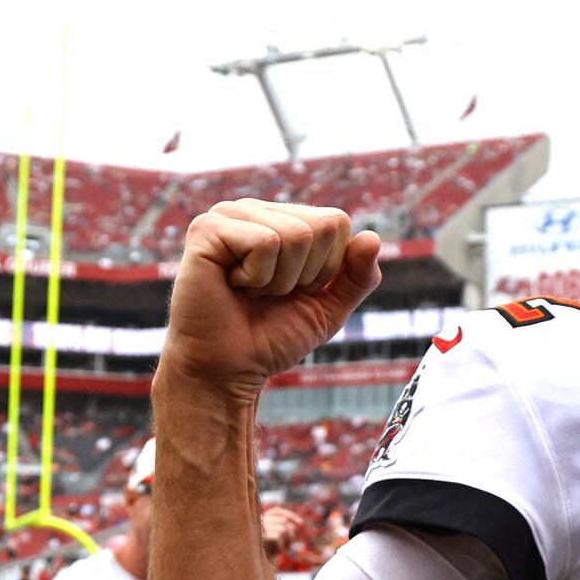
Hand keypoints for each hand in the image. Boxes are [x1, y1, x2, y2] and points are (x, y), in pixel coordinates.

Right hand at [161, 200, 381, 392]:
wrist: (228, 370)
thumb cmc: (271, 337)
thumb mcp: (329, 309)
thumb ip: (357, 277)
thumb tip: (372, 238)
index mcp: (282, 220)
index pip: (337, 221)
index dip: (327, 267)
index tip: (294, 290)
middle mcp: (256, 210)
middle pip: (323, 225)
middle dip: (307, 274)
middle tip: (270, 293)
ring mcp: (229, 215)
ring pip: (296, 234)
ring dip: (280, 280)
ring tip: (250, 291)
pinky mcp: (207, 229)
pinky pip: (265, 243)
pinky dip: (258, 278)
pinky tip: (232, 286)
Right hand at [260, 506, 303, 556]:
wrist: (252, 564)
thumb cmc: (265, 552)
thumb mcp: (276, 539)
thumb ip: (285, 529)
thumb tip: (300, 523)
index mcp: (259, 520)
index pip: (277, 511)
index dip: (290, 515)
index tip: (301, 523)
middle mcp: (258, 522)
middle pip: (283, 520)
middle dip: (292, 532)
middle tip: (290, 544)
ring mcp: (258, 529)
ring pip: (283, 528)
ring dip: (288, 539)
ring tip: (284, 549)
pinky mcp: (260, 537)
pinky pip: (278, 535)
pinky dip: (283, 543)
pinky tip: (280, 551)